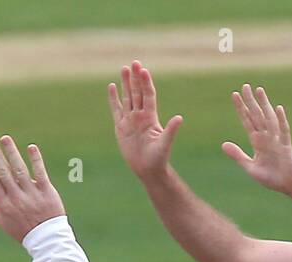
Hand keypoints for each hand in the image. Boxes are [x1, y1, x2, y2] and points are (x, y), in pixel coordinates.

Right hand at [0, 135, 64, 241]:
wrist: (46, 240)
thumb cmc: (23, 231)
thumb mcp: (4, 222)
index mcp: (4, 204)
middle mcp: (16, 198)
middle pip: (3, 172)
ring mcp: (32, 194)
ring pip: (20, 170)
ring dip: (12, 153)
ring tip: (5, 138)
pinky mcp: (47, 192)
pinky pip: (40, 173)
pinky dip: (36, 160)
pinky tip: (31, 147)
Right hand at [108, 60, 182, 180]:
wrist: (147, 169)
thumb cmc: (158, 158)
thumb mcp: (165, 143)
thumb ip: (171, 130)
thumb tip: (180, 118)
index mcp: (151, 117)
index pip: (148, 95)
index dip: (146, 82)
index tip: (143, 70)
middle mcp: (140, 116)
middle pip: (137, 92)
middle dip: (135, 78)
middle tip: (133, 62)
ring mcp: (130, 120)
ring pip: (127, 97)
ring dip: (125, 83)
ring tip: (123, 68)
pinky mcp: (121, 127)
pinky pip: (116, 109)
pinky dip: (114, 98)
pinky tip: (112, 87)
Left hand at [222, 84, 291, 198]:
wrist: (289, 186)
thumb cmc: (271, 178)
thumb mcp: (250, 167)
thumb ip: (238, 155)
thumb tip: (223, 144)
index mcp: (257, 142)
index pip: (247, 122)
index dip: (241, 109)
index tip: (234, 96)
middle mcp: (267, 138)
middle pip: (257, 116)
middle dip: (251, 102)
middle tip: (245, 86)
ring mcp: (277, 141)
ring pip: (269, 119)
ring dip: (264, 105)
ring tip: (259, 90)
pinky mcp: (286, 147)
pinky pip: (284, 132)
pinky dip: (281, 120)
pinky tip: (278, 109)